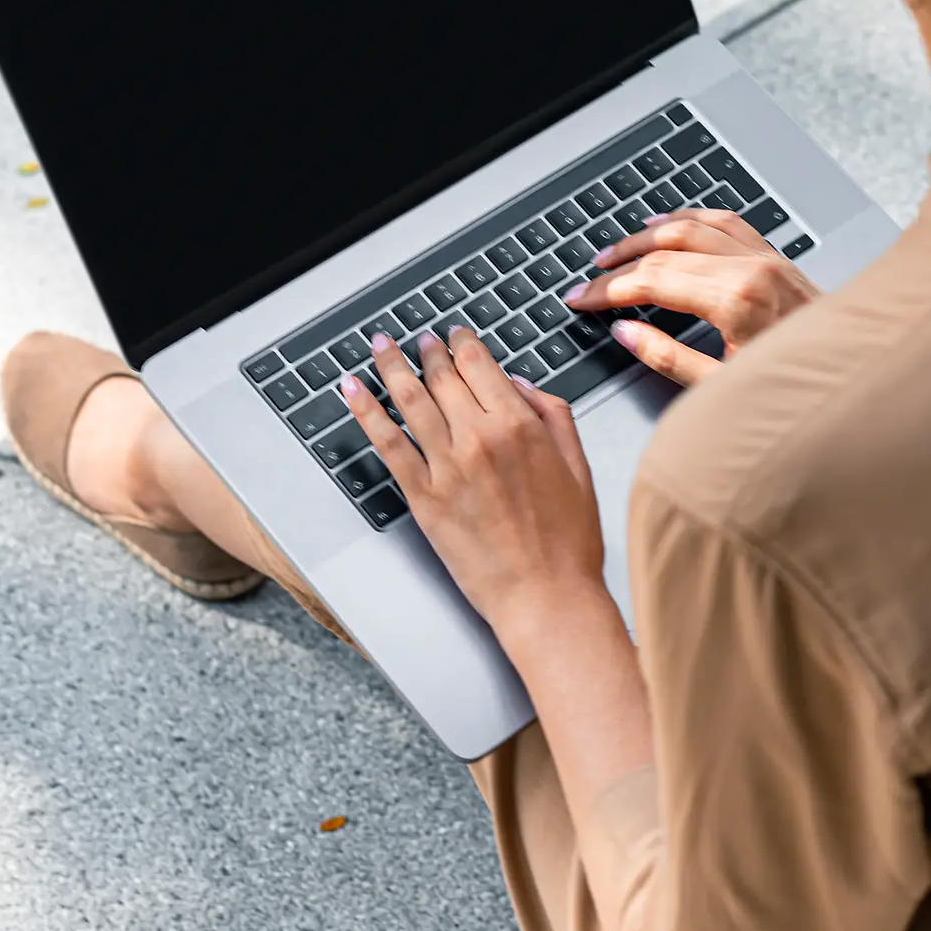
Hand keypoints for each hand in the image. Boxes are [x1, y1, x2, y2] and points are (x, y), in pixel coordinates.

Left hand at [342, 325, 607, 638]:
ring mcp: (447, 467)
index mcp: (520, 424)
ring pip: (410, 400)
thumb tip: (518, 383)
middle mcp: (479, 437)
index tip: (454, 334)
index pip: (480, 364)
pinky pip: (387, 443)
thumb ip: (551, 413)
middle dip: (427, 351)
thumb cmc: (568, 541)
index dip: (462, 342)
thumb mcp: (577, 464)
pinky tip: (353, 391)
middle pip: (442, 376)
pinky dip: (365, 411)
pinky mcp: (423, 497)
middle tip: (419, 340)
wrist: (545, 596)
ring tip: (380, 346)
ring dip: (390, 366)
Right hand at [562, 208, 819, 384]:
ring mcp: (765, 257)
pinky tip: (667, 223)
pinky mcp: (776, 257)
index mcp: (735, 300)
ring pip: (691, 227)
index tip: (583, 300)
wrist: (851, 378)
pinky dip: (689, 219)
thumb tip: (626, 332)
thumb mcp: (722, 387)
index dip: (609, 291)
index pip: (652, 283)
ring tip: (615, 251)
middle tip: (589, 281)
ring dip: (646, 236)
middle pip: (665, 252)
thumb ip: (668, 358)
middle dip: (619, 266)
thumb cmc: (795, 390)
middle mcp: (750, 268)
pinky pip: (725, 222)